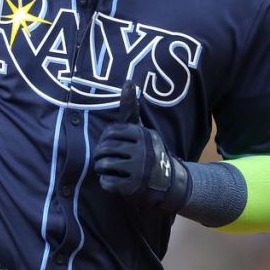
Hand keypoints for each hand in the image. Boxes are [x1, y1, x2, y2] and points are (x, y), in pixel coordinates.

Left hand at [93, 81, 190, 210]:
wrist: (168, 183)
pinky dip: (107, 183)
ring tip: (111, 170)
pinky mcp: (133, 188)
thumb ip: (130, 108)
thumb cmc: (147, 152)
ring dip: (103, 169)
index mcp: (142, 134)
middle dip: (102, 155)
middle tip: (109, 160)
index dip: (106, 140)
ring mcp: (138, 170)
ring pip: (103, 165)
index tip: (113, 145)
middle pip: (104, 148)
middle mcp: (142, 151)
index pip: (109, 132)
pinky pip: (107, 182)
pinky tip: (116, 181)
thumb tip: (127, 81)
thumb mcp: (141, 129)